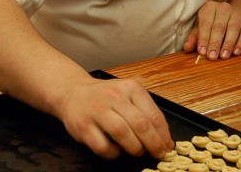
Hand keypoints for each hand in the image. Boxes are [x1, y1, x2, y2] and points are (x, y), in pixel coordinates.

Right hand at [57, 76, 172, 158]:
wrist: (73, 92)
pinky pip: (103, 146)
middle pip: (140, 125)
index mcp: (130, 88)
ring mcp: (97, 110)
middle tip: (157, 154)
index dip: (163, 135)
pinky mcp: (83, 126)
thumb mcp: (127, 94)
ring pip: (122, 134)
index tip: (167, 146)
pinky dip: (113, 153)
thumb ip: (144, 111)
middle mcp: (114, 96)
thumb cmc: (106, 96)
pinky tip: (116, 150)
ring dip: (134, 148)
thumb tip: (164, 138)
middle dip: (153, 144)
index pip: (153, 114)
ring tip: (137, 151)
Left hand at [183, 1, 240, 59]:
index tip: (202, 52)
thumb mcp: (200, 27)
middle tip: (212, 57)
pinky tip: (236, 52)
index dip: (203, 38)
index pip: (206, 24)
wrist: (231, 15)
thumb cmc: (212, 22)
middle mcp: (223, 8)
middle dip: (215, 43)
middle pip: (219, 27)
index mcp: (209, 8)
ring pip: (233, 29)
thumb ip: (194, 38)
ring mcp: (237, 14)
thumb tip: (186, 48)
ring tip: (224, 56)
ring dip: (228, 44)